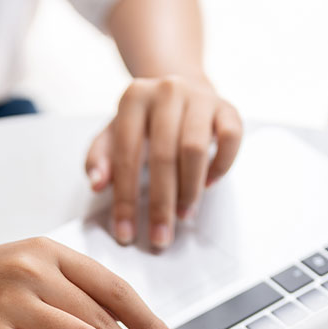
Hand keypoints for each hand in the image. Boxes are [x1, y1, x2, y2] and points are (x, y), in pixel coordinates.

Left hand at [85, 75, 242, 249]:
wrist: (181, 92)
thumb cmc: (143, 123)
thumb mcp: (112, 135)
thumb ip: (99, 158)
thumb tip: (97, 184)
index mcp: (133, 98)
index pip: (126, 155)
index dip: (125, 199)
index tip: (126, 233)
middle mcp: (167, 91)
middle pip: (163, 156)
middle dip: (160, 204)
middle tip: (160, 236)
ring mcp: (200, 97)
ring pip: (196, 149)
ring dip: (189, 190)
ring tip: (183, 215)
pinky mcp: (228, 108)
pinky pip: (230, 139)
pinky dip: (219, 166)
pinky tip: (208, 184)